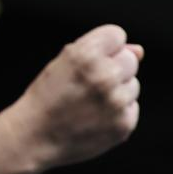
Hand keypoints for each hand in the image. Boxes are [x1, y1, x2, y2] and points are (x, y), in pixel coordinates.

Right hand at [9, 24, 142, 168]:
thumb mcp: (62, 64)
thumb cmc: (46, 98)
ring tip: (88, 105)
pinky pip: (131, 108)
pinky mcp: (123, 124)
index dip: (103, 48)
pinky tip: (94, 120)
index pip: (116, 35)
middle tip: (87, 87)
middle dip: (113, 69)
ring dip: (116, 93)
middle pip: (130, 60)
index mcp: (86, 55)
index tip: (87, 64)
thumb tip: (139, 50)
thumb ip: (99, 50)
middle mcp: (104, 76)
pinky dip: (116, 114)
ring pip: (132, 86)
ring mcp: (116, 102)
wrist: (32, 138)